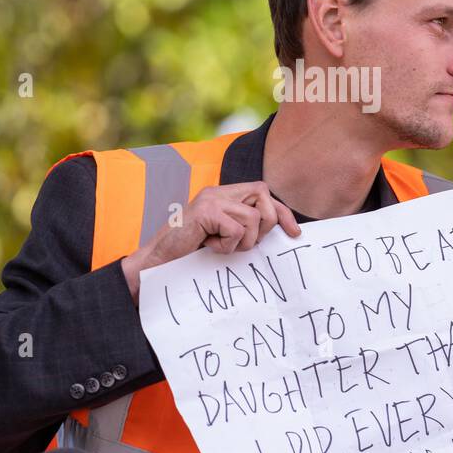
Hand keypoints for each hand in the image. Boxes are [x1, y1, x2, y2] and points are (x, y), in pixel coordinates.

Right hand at [122, 181, 300, 301]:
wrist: (157, 261)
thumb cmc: (190, 252)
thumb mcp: (223, 235)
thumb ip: (245, 226)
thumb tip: (280, 230)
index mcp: (224, 194)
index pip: (264, 194)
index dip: (282, 212)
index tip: (294, 233)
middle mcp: (219, 191)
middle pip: (264, 197)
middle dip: (265, 226)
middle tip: (244, 243)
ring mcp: (212, 199)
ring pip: (253, 218)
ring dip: (242, 242)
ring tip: (221, 246)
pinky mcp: (206, 211)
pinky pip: (237, 230)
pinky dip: (227, 246)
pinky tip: (210, 247)